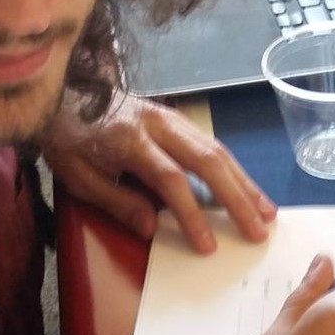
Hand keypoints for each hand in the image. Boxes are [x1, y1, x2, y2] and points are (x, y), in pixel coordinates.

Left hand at [40, 95, 275, 252]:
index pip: (170, 178)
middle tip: (257, 231)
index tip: (207, 245)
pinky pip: (211, 143)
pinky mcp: (175, 118)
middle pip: (207, 160)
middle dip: (236, 198)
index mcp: (128, 139)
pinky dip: (234, 168)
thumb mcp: (77, 175)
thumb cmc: (68, 138)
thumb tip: (152, 228)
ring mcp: (169, 117)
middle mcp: (156, 125)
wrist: (67, 90)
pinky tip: (246, 188)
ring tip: (267, 213)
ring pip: (217, 148)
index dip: (191, 213)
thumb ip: (115, 200)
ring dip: (244, 182)